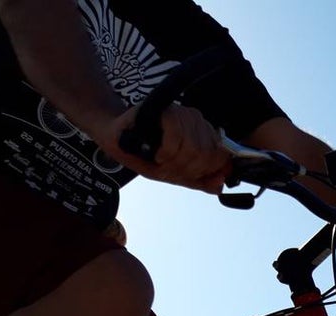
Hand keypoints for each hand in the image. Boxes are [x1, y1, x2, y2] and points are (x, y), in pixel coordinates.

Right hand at [103, 103, 229, 192]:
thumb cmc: (144, 153)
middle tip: (167, 169)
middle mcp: (197, 121)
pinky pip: (177, 136)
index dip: (204, 172)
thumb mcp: (174, 173)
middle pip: (206, 155)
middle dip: (185, 170)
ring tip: (159, 160)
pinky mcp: (166, 109)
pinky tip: (157, 154)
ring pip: (193, 147)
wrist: (114, 135)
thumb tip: (220, 186)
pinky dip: (166, 152)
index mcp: (204, 134)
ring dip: (173, 163)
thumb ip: (198, 180)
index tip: (186, 174)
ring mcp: (182, 113)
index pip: (221, 157)